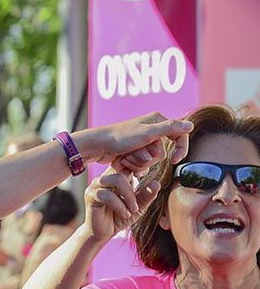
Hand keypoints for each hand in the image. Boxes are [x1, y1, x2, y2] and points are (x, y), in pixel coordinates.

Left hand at [76, 112, 191, 172]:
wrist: (97, 146)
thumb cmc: (120, 138)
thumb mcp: (148, 133)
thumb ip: (170, 128)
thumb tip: (191, 125)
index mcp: (157, 121)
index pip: (179, 136)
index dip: (180, 149)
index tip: (175, 161)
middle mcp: (150, 131)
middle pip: (161, 154)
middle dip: (146, 158)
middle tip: (132, 152)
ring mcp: (140, 143)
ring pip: (149, 162)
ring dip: (136, 163)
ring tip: (124, 156)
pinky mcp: (132, 153)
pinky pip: (139, 166)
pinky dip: (130, 167)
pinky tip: (121, 163)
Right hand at [84, 167, 160, 243]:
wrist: (104, 233)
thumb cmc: (119, 217)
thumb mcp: (138, 206)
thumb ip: (146, 195)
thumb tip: (156, 183)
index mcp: (115, 177)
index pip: (126, 165)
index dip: (137, 171)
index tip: (144, 186)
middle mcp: (104, 178)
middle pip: (123, 171)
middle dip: (133, 190)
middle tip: (137, 206)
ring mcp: (96, 186)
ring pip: (116, 180)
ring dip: (129, 196)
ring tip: (132, 210)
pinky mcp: (91, 196)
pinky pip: (108, 195)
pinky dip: (120, 206)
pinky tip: (125, 214)